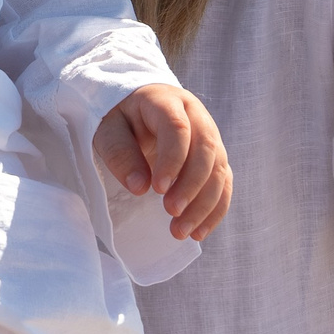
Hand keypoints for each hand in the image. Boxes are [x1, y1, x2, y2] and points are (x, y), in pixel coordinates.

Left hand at [93, 84, 231, 240]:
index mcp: (167, 102)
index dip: (172, 160)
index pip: (178, 129)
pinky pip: (225, 184)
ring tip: (180, 231)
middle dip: (192, 185)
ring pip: (219, 170)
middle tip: (171, 212)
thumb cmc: (122, 119)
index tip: (157, 190)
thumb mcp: (109, 129)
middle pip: (206, 150)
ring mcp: (211, 135)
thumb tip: (140, 187)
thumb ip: (120, 153)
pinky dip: (215, 210)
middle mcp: (196, 116)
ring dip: (204, 204)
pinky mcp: (216, 157)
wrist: (139, 106)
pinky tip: (198, 232)